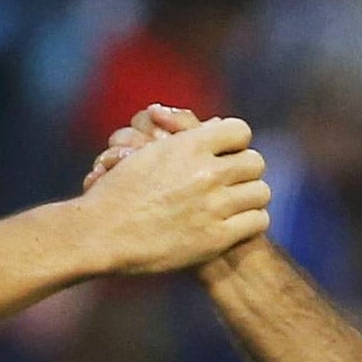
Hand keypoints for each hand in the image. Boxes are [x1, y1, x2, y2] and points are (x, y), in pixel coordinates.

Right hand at [80, 112, 269, 273]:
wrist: (100, 233)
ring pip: (261, 192)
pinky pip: (257, 221)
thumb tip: (214, 124)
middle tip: (231, 184)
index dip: (235, 144)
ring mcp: (214, 205)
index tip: (225, 156)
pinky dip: (249, 222)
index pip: (240, 131)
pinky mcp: (216, 237)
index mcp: (188, 145)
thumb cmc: (116, 193)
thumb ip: (182, 138)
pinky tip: (233, 225)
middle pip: (255, 162)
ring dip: (249, 197)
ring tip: (235, 205)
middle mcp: (206, 172)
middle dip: (244, 172)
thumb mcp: (146, 152)